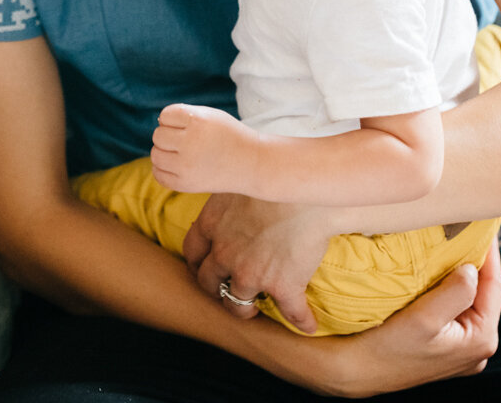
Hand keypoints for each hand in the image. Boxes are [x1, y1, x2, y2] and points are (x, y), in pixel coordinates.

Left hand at [150, 103, 257, 193]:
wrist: (252, 164)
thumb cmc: (228, 135)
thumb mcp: (209, 116)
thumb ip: (182, 115)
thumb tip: (157, 125)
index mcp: (197, 122)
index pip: (165, 116)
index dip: (175, 120)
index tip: (192, 126)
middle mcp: (190, 144)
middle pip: (158, 136)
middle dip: (170, 136)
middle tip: (190, 142)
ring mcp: (186, 167)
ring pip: (155, 155)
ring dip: (165, 153)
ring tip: (184, 154)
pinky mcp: (185, 185)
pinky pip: (158, 174)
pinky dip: (164, 170)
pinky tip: (178, 167)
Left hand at [182, 191, 334, 332]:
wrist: (305, 189)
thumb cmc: (271, 175)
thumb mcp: (233, 179)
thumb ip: (223, 193)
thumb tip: (223, 184)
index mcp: (211, 225)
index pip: (192, 252)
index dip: (197, 263)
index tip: (204, 267)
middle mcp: (225, 253)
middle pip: (209, 281)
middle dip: (215, 289)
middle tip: (226, 290)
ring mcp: (250, 273)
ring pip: (237, 304)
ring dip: (244, 309)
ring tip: (254, 309)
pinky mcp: (282, 285)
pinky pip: (291, 313)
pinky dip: (300, 321)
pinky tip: (308, 325)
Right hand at [310, 243, 500, 396]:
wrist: (352, 370)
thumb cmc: (386, 349)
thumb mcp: (424, 318)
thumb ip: (456, 291)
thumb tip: (471, 266)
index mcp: (481, 340)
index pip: (494, 285)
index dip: (489, 251)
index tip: (482, 223)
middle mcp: (476, 348)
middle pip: (482, 293)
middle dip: (472, 261)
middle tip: (461, 229)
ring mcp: (459, 349)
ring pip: (465, 300)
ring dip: (456, 274)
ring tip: (446, 245)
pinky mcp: (441, 346)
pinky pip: (451, 310)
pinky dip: (443, 289)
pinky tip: (430, 273)